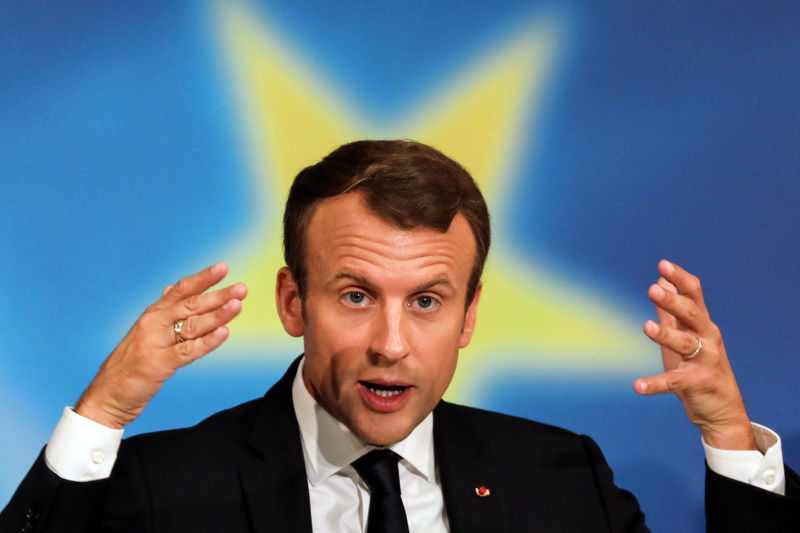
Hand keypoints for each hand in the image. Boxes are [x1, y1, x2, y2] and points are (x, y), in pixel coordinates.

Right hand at [74, 262, 246, 428]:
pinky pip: (187, 351)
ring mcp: (155, 343)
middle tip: (242, 288)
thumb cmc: (129, 363)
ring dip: (217, 315)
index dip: (202, 278)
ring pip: (192, 325)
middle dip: (218, 295)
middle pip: (191, 305)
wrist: (106, 394)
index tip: (223, 267)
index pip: (181, 289)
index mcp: (153, 313)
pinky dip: (207, 342)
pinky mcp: (158, 364)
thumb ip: (162, 310)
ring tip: (237, 305)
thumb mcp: (144, 331)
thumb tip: (172, 287)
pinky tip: (223, 334)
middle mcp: (154, 323)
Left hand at [634, 260, 755, 449]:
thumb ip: (670, 312)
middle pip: (691, 314)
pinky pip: (674, 382)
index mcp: (702, 324)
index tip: (663, 264)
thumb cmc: (699, 367)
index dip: (680, 279)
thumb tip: (661, 282)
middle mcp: (707, 338)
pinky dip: (655, 384)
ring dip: (666, 335)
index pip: (694, 295)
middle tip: (652, 289)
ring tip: (647, 327)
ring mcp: (705, 361)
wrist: (722, 410)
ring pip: (685, 344)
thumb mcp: (683, 336)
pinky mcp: (697, 384)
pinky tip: (638, 386)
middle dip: (673, 301)